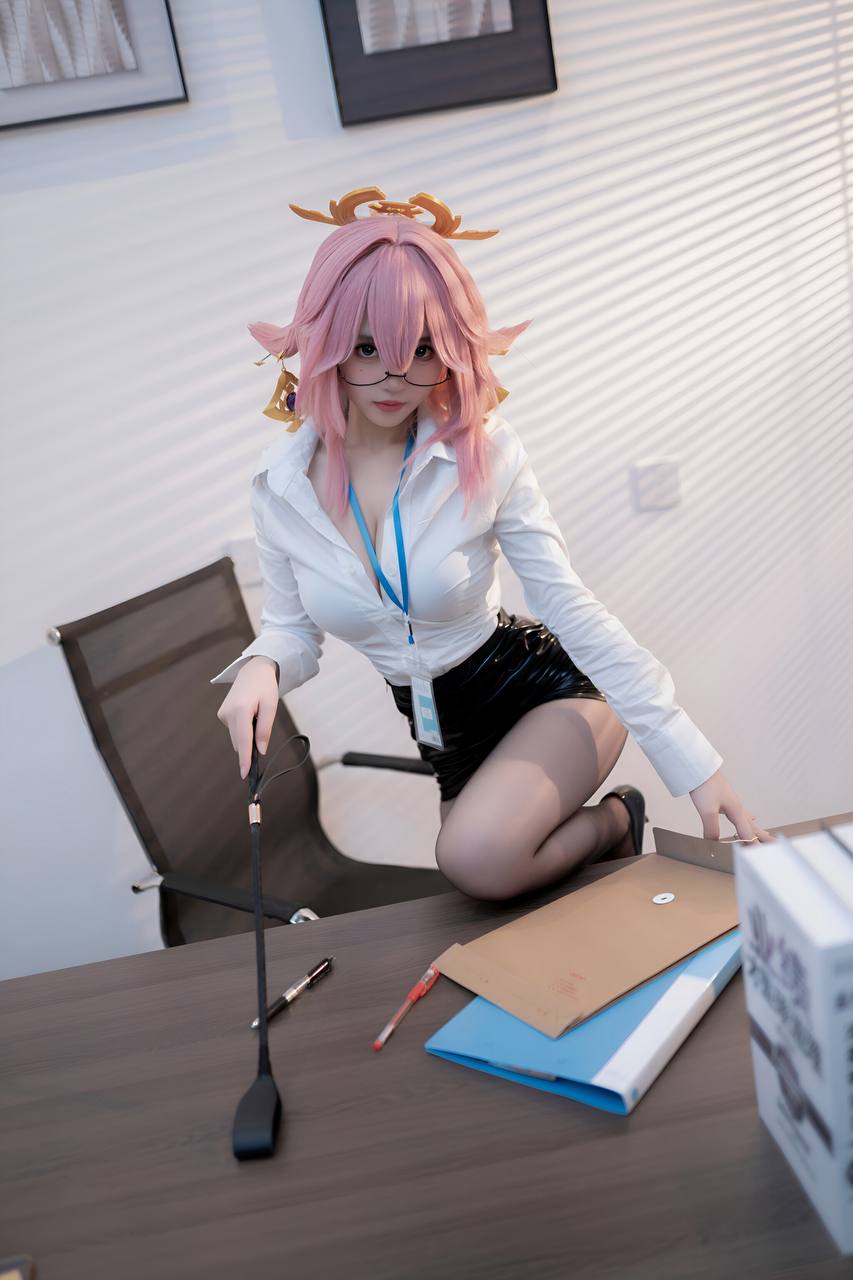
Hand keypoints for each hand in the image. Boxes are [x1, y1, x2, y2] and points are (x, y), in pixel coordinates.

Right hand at [216, 656, 279, 778]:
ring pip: (237, 737)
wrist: (253, 670)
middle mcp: (228, 714)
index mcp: (240, 710)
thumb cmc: (265, 687)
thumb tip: (259, 751)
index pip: (243, 741)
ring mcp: (223, 714)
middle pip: (240, 741)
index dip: (245, 759)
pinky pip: (235, 730)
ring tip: (257, 716)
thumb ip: (264, 729)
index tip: (245, 774)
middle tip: (262, 737)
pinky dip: (243, 729)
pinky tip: (249, 714)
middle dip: (250, 746)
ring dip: (247, 735)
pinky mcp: (222, 714)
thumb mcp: (270, 707)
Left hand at [688, 768, 774, 842]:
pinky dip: (747, 818)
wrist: (699, 767)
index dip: (753, 845)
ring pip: (748, 820)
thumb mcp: (707, 810)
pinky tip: (751, 816)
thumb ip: (711, 828)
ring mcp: (733, 803)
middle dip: (763, 837)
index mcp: (737, 811)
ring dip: (757, 829)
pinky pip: (741, 813)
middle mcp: (738, 807)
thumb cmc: (705, 785)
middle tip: (775, 845)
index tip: (760, 856)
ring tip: (767, 835)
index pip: (748, 832)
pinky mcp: (726, 799)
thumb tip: (714, 844)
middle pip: (753, 826)